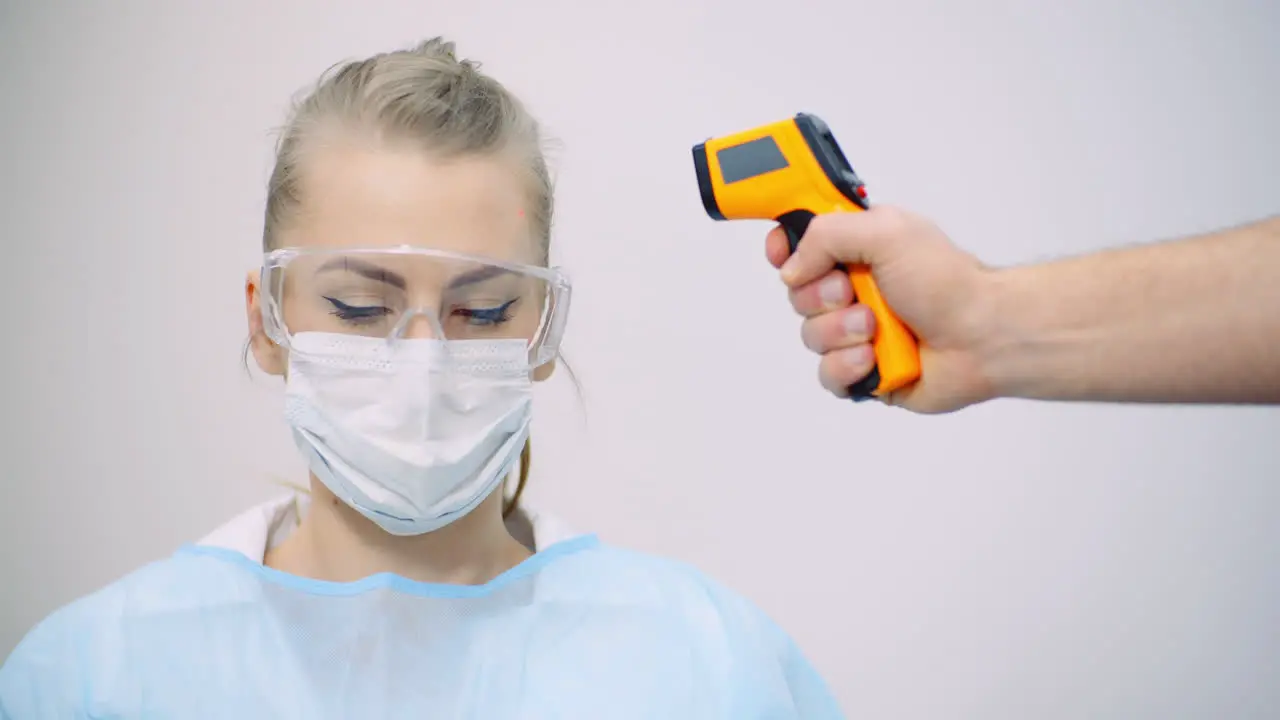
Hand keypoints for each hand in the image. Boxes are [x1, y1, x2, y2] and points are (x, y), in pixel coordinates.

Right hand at [765, 206, 996, 412]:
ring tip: (877, 329)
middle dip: (821, 297)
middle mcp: (852, 288)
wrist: (982, 337)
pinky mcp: (861, 370)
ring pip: (810, 336)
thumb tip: (791, 267)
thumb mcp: (887, 230)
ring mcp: (854, 331)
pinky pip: (827, 374)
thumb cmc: (947, 282)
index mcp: (857, 248)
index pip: (799, 243)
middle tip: (854, 293)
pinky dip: (848, 366)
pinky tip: (874, 359)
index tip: (782, 253)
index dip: (783, 248)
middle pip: (797, 294)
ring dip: (841, 332)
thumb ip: (827, 234)